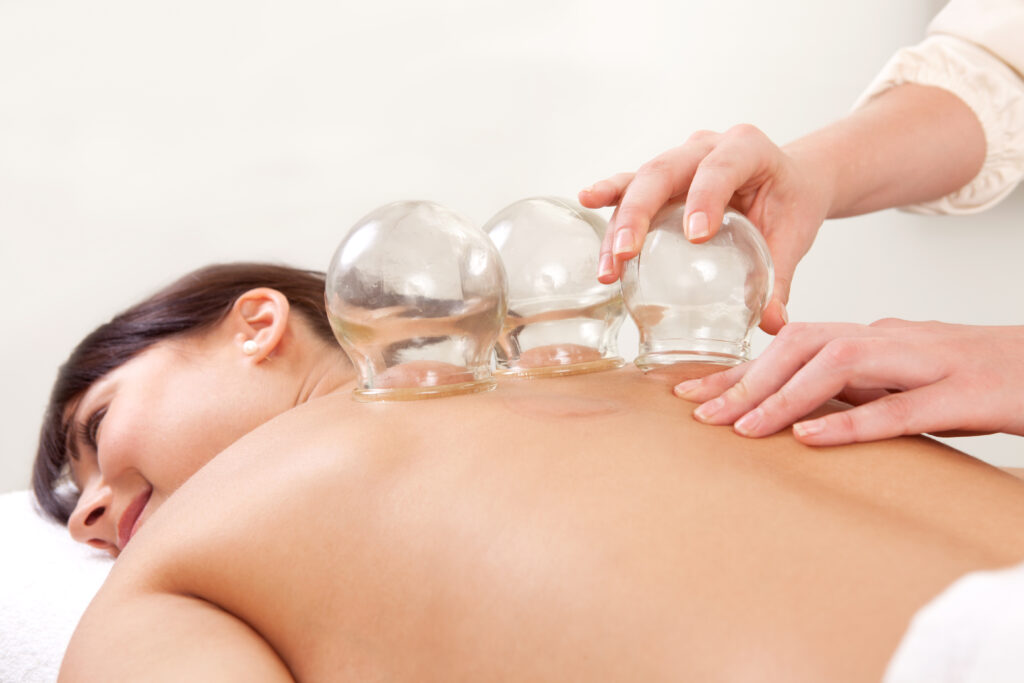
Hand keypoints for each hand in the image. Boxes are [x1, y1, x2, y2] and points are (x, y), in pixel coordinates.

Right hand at [579, 125, 831, 334]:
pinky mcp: (663, 178)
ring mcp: (680, 158)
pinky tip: (587, 201)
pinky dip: (610, 197)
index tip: (697, 236)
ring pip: (640, 182)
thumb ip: (781, 278)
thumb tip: (774, 324)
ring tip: (608, 265)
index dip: (706, 196)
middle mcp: (707, 146)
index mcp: (748, 149)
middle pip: (664, 171)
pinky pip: (631, 185)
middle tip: (626, 253)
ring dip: (619, 224)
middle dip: (639, 213)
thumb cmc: (791, 203)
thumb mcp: (793, 236)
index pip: (722, 167)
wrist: (789, 180)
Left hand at [672, 319, 1023, 444]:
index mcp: (877, 338)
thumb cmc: (983, 379)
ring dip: (784, 397)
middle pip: (804, 345)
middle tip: (700, 414)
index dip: (739, 369)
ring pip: (840, 365)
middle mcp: (893, 341)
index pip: (793, 345)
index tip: (692, 395)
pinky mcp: (964, 395)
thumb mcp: (909, 379)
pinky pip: (900, 408)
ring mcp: (929, 363)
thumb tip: (801, 410)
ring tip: (742, 428)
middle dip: (746, 378)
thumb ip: (859, 387)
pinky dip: (851, 422)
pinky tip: (810, 437)